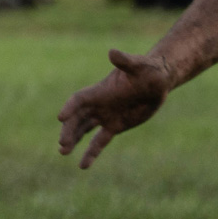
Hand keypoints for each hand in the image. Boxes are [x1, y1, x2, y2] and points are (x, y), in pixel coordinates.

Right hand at [57, 49, 174, 167]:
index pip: (78, 100)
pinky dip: (91, 153)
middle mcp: (98, 104)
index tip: (60, 117)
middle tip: (62, 144)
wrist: (157, 81)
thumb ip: (125, 61)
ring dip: (73, 140)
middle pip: (76, 118)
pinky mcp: (114, 127)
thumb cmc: (149, 70)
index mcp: (99, 91)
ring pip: (83, 130)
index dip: (69, 108)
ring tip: (63, 152)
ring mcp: (104, 116)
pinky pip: (99, 142)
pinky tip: (82, 166)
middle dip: (69, 130)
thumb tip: (113, 52)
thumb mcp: (139, 65)